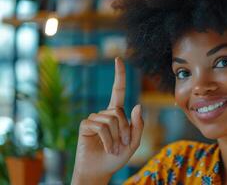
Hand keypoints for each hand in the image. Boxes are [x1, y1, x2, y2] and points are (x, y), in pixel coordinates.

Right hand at [72, 58, 143, 183]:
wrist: (100, 170)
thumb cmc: (116, 157)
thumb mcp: (134, 142)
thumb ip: (138, 125)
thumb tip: (138, 105)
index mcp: (116, 114)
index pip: (117, 90)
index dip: (119, 75)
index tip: (118, 59)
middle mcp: (104, 113)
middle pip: (119, 112)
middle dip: (125, 130)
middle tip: (122, 144)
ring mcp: (94, 118)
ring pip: (111, 120)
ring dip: (116, 137)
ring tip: (113, 148)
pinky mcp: (85, 125)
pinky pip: (101, 127)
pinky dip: (107, 140)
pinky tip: (106, 148)